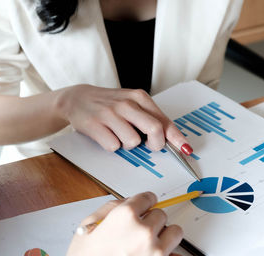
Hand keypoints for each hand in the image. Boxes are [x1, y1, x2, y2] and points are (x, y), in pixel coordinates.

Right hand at [54, 85, 192, 153]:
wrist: (77, 98)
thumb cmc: (110, 104)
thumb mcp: (132, 104)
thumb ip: (150, 118)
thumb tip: (170, 139)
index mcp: (139, 97)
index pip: (164, 121)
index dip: (176, 138)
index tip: (186, 150)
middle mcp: (126, 104)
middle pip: (154, 130)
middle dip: (155, 144)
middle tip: (149, 145)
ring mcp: (110, 114)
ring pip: (132, 142)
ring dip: (128, 145)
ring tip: (119, 135)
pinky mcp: (95, 125)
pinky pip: (113, 146)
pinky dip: (112, 146)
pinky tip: (106, 135)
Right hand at [55, 192, 190, 255]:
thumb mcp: (88, 225)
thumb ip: (110, 207)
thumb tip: (127, 202)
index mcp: (125, 216)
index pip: (148, 198)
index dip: (145, 202)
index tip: (146, 207)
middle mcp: (143, 232)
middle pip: (161, 215)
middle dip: (151, 221)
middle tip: (141, 232)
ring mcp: (155, 253)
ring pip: (175, 232)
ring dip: (165, 237)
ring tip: (152, 245)